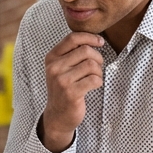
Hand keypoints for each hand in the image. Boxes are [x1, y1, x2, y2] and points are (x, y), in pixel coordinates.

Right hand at [39, 32, 104, 152]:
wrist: (57, 115)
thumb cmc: (64, 89)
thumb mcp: (61, 68)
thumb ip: (72, 53)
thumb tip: (95, 39)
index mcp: (51, 58)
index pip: (72, 38)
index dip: (90, 37)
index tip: (100, 42)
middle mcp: (54, 68)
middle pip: (85, 50)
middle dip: (97, 58)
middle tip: (97, 68)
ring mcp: (62, 81)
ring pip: (91, 65)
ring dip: (98, 71)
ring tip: (94, 78)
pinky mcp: (71, 93)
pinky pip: (94, 79)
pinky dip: (98, 82)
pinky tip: (93, 86)